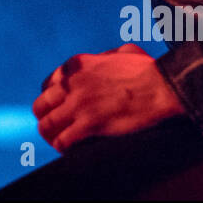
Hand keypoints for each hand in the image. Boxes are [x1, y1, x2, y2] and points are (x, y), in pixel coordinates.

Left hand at [32, 44, 186, 152]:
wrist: (161, 87)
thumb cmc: (148, 70)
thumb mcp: (123, 52)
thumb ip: (106, 56)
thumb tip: (104, 60)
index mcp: (77, 64)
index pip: (47, 84)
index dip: (50, 98)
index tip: (57, 107)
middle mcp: (72, 83)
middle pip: (41, 104)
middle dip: (45, 117)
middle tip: (53, 126)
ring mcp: (78, 104)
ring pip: (46, 124)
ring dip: (49, 135)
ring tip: (56, 141)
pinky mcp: (89, 124)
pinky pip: (62, 140)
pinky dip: (62, 147)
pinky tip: (68, 150)